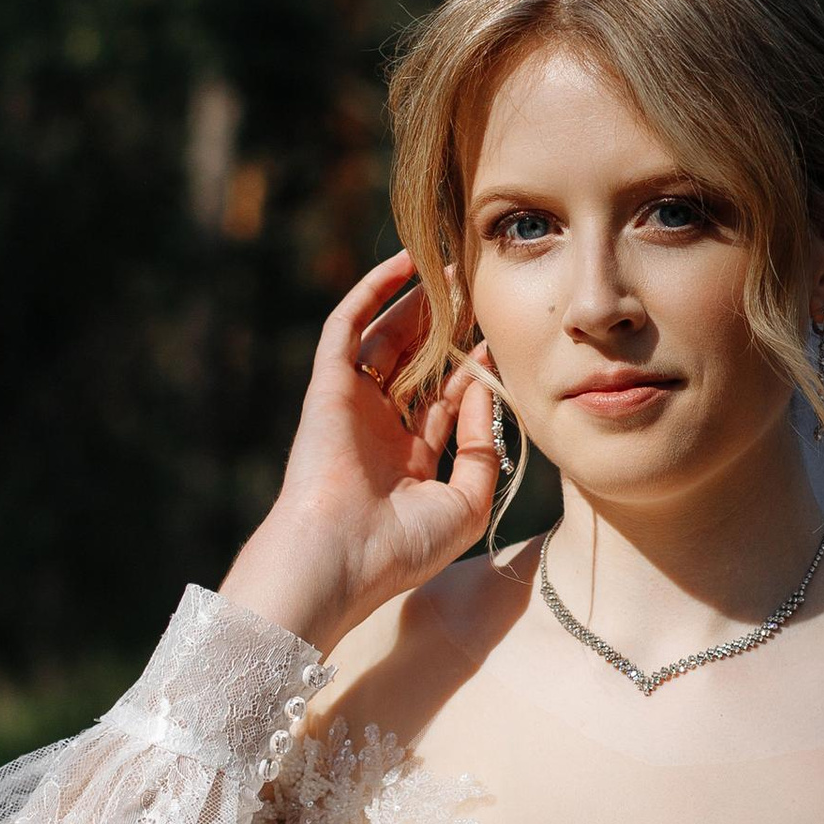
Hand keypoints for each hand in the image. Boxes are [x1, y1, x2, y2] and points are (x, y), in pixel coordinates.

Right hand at [220, 249, 502, 655]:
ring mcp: (350, 406)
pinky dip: (372, 293)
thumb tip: (484, 391)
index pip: (442, 403)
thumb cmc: (400, 547)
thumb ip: (482, 451)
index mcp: (405, 462)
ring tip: (448, 269)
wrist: (339, 558)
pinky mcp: (327, 386)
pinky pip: (348, 327)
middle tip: (474, 290)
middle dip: (444, 328)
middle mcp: (376, 430)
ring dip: (415, 303)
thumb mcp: (465, 506)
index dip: (469, 370)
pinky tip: (402, 265)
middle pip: (414, 364)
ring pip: (385, 340)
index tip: (496, 339)